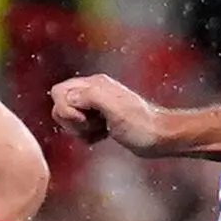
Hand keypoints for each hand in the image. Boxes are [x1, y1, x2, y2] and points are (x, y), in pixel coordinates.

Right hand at [50, 74, 165, 154]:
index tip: (83, 119)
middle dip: (71, 120)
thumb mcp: (114, 108)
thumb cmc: (140, 125)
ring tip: (98, 132)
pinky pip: (81, 126)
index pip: (60, 91)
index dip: (65, 109)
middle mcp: (94, 91)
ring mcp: (97, 105)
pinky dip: (86, 134)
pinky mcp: (101, 119)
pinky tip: (101, 136)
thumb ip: (88, 96)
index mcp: (95, 84)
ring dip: (79, 129)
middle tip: (90, 127)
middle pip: (62, 104)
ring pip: (70, 116)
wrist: (160, 137)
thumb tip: (68, 98)